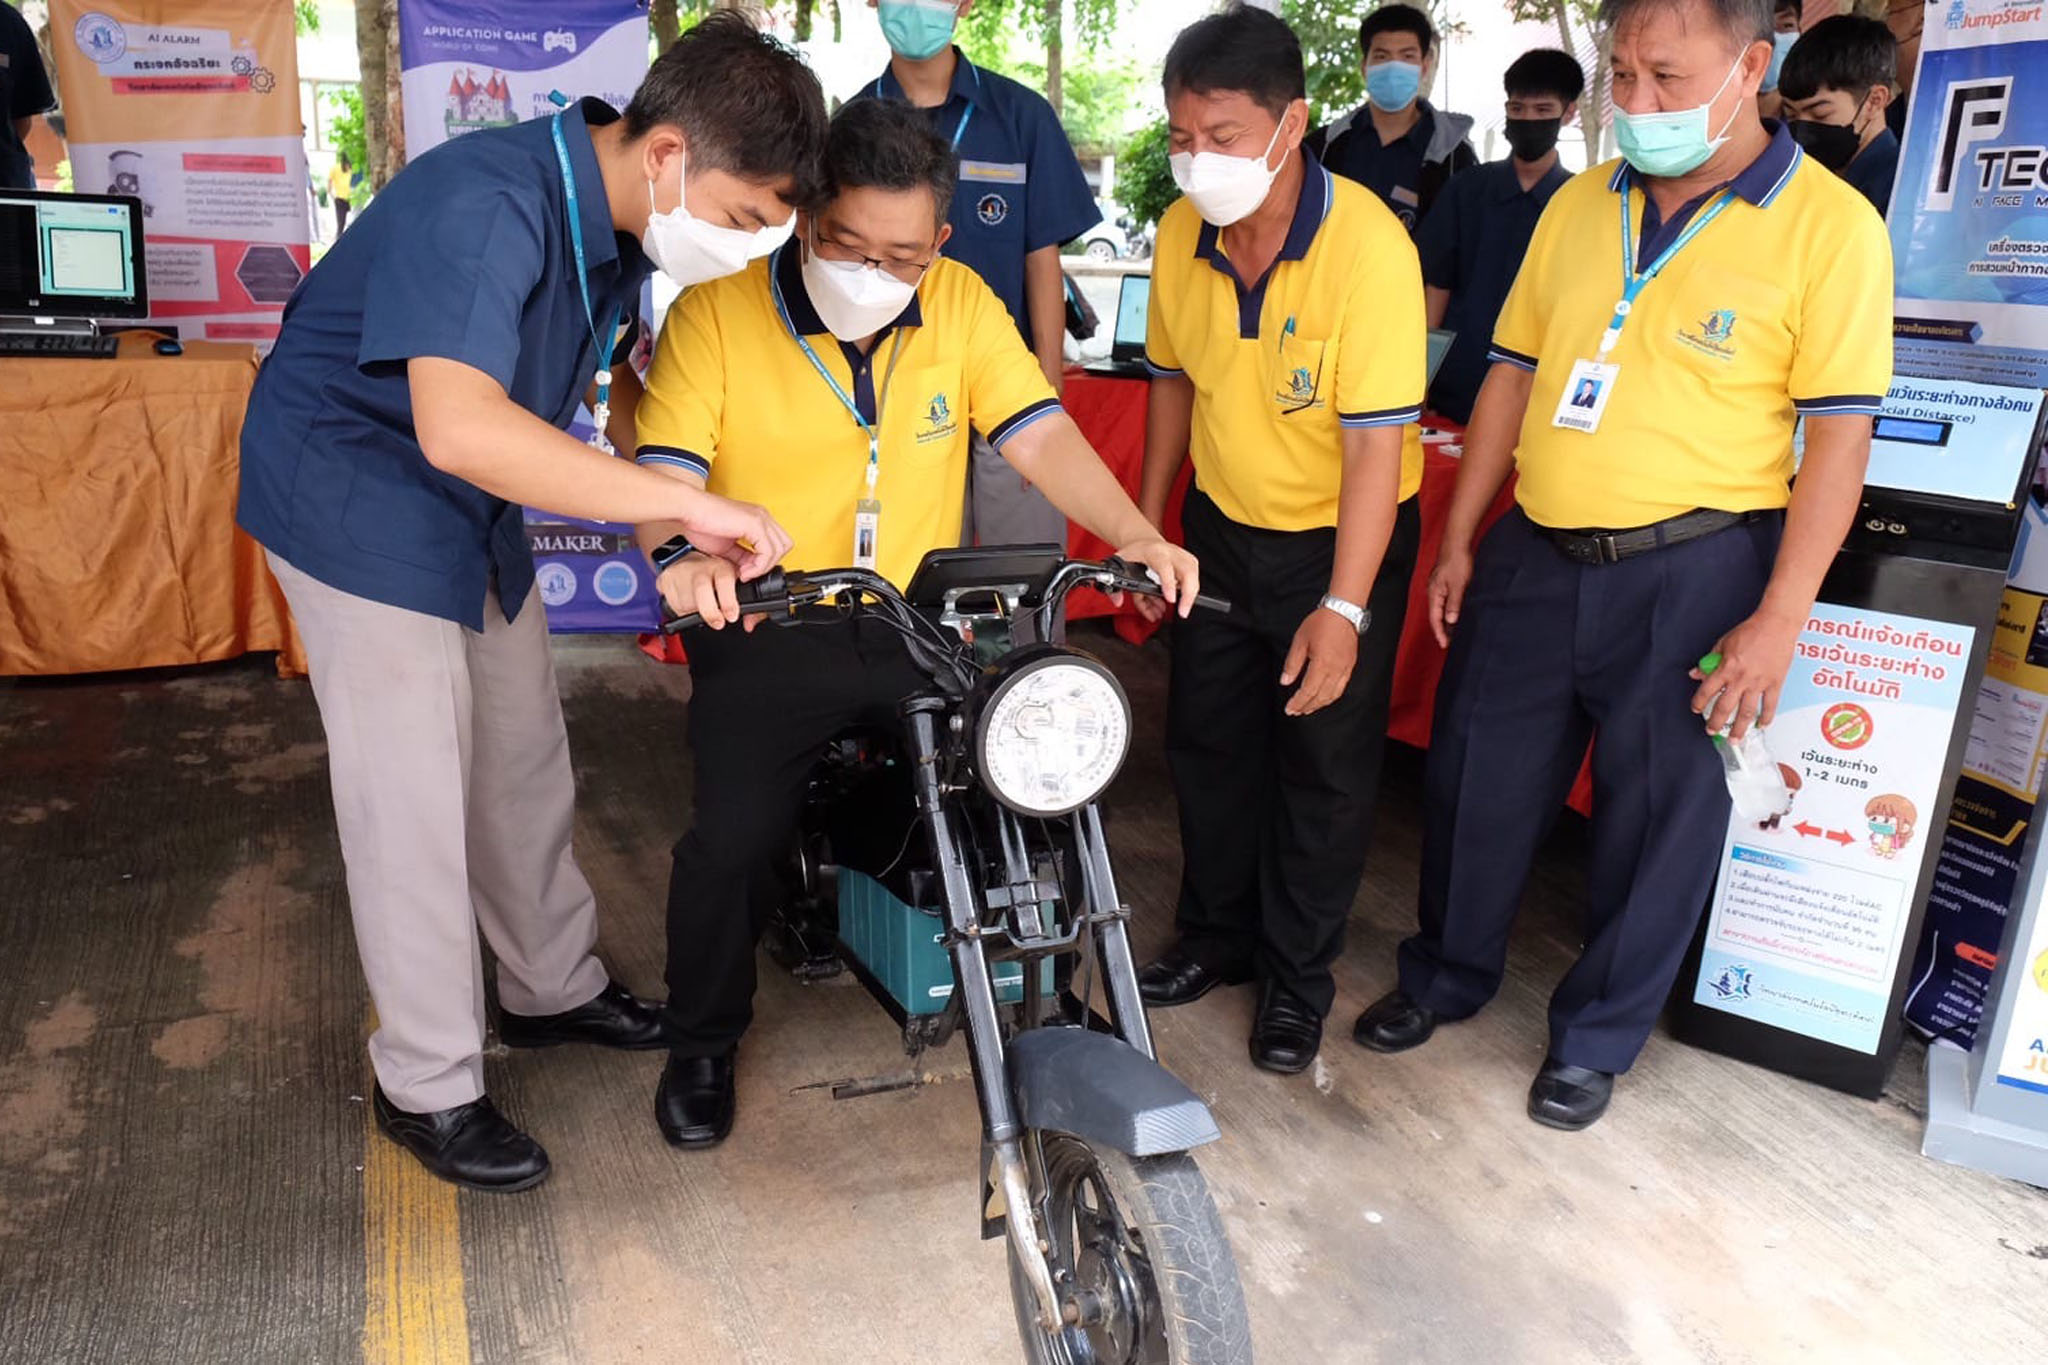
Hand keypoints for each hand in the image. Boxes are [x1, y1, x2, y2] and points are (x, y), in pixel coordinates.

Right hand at [657, 552, 751, 631]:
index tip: (731, 616)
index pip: (724, 581)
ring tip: (699, 607)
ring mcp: (680, 571)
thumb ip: (746, 606)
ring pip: (685, 602)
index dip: (728, 601)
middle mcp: (700, 566)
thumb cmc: (714, 576)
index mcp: (721, 567)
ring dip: (693, 613)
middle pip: (701, 589)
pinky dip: (679, 610)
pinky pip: (671, 604)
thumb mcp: (733, 584)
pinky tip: (686, 602)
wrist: (687, 560)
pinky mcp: (665, 579)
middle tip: (717, 623)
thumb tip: (750, 624)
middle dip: (709, 611)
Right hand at [667, 486, 790, 580]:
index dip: (764, 562)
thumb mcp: (726, 547)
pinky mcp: (755, 523)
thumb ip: (741, 557)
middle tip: (748, 572)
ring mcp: (760, 518)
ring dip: (763, 567)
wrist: (688, 510)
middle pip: (784, 546)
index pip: (776, 545)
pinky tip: (744, 570)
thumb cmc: (700, 523)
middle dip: (768, 564)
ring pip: (779, 549)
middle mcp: (762, 516)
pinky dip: (758, 566)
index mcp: (757, 519)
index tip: (746, 572)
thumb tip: (749, 570)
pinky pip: (768, 551)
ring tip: (744, 573)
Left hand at [1115, 536, 1200, 619]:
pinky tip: (1177, 602)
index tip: (1171, 599)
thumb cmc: (1134, 553)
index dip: (1168, 583)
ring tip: (1182, 609)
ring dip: (1190, 595)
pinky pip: (1193, 579)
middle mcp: (1170, 552)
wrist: (1143, 541)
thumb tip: (1117, 601)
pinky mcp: (1187, 562)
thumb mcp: (1120, 564)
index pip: (1164, 567)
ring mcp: (1181, 556)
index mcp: (1153, 551)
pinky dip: (1188, 592)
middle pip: (1187, 571)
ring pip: (1193, 575)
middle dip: (1188, 593)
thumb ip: (1115, 584)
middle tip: (1183, 611)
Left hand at [1281, 606, 1359, 716]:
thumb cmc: (1320, 623)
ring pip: (1332, 695)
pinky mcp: (1350, 667)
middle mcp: (1335, 670)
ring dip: (1318, 705)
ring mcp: (1345, 669)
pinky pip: (1341, 688)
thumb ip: (1292, 664)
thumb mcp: (1300, 641)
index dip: (1298, 702)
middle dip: (1306, 706)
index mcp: (1321, 664)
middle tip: (1295, 712)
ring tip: (1307, 709)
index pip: (1308, 691)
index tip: (1289, 709)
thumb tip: (1285, 682)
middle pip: (1320, 697)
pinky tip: (1323, 699)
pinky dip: (1330, 697)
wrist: (1343, 612)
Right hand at [1427, 544, 1474, 648]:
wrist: (1456, 543)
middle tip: (1449, 642)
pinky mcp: (1444, 582)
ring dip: (1446, 620)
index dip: (1439, 632)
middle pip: (1436, 615)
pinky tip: (1456, 613)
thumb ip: (1454, 603)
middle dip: (1442, 629)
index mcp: (1434, 593)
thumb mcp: (1458, 584)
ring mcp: (1438, 586)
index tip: (1444, 644)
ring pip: (1440, 608)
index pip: (1435, 618)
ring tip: (1453, 632)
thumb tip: (1451, 620)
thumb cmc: (1456, 561)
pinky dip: (1449, 610)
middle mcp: (1433, 591)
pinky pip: (1445, 600)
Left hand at [1690, 608, 1801, 738]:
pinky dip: (1766, 717)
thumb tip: (1696, 673)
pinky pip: (1770, 705)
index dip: (1698, 702)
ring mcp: (1759, 682)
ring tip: (1735, 739)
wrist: (1776, 625)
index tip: (1696, 709)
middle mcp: (1741, 678)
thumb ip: (1710, 660)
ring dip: (1739, 728)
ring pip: (1747, 711)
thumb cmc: (1750, 631)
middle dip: (1716, 722)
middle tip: (1712, 730)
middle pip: (1725, 707)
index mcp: (1726, 667)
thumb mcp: (1723, 643)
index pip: (1707, 690)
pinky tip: (1761, 726)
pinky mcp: (1775, 683)